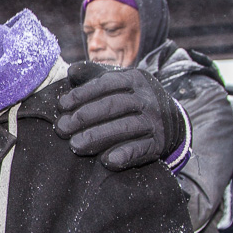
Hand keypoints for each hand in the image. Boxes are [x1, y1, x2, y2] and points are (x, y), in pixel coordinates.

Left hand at [56, 61, 184, 170]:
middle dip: (84, 117)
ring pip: (125, 127)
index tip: (62, 105)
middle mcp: (147, 98)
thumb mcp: (118, 82)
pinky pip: (141, 149)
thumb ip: (94, 75)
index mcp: (134, 79)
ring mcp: (155, 121)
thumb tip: (71, 71)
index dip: (82, 94)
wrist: (170, 121)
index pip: (106, 84)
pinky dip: (124, 155)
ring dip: (98, 137)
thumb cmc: (132, 99)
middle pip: (113, 105)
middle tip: (62, 128)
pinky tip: (106, 161)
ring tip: (75, 145)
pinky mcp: (159, 143)